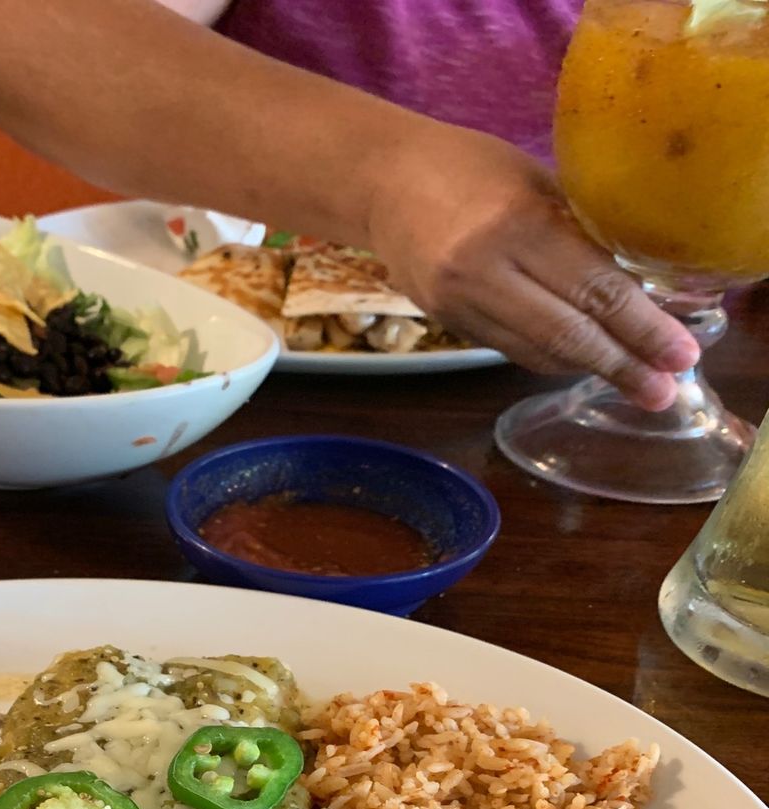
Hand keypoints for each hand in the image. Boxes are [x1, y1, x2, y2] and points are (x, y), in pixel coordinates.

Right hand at [367, 123, 698, 409]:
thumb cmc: (467, 166)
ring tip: (635, 380)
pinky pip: (513, 349)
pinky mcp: (449, 322)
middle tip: (663, 390)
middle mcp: (485, 270)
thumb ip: (578, 230)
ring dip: (591, 367)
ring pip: (540, 352)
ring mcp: (462, 303)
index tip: (679, 353)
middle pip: (570, 334)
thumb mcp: (534, 180)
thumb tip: (637, 284)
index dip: (642, 328)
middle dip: (623, 364)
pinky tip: (583, 359)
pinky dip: (554, 356)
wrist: (382, 181)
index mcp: (517, 223)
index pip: (594, 289)